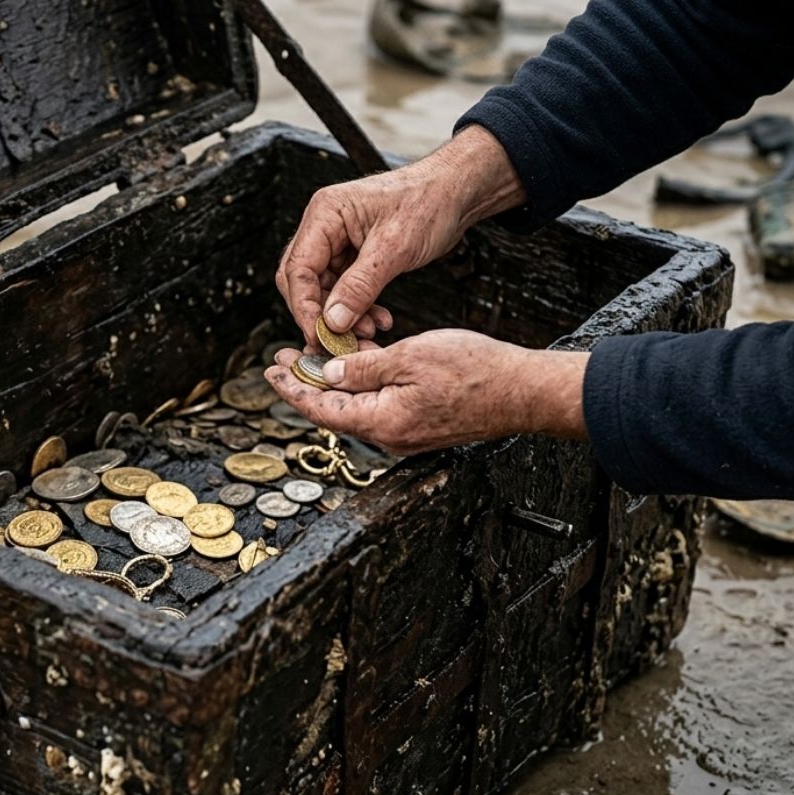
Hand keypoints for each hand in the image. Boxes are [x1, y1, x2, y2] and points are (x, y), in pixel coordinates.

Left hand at [263, 330, 588, 455]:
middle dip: (307, 383)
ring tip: (315, 357)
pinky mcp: (419, 429)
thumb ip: (362, 368)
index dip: (292, 387)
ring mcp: (405, 437)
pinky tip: (356, 367)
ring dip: (334, 385)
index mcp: (381, 422)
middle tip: (284, 357)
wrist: (522, 392)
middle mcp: (389, 438)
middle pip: (334, 412)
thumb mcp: (409, 356)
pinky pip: (379, 410)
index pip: (321, 408)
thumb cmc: (474, 370)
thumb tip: (326, 374)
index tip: (271, 369)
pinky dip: (361, 389)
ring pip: (356, 410)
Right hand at [276, 125, 525, 347]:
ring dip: (343, 316)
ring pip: (325, 289)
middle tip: (342, 341)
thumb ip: (359, 286)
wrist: (455, 191)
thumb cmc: (428, 202)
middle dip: (322, 315)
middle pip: (303, 281)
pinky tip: (378, 320)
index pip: (297, 268)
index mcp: (325, 214)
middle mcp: (324, 226)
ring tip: (370, 332)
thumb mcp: (394, 248)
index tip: (319, 336)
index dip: (304, 307)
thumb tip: (332, 322)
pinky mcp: (354, 254)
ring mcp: (338, 241)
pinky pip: (345, 289)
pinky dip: (358, 308)